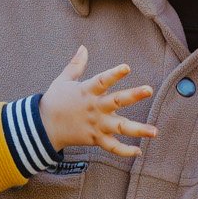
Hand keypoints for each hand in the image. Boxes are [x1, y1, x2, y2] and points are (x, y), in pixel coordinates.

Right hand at [39, 46, 157, 156]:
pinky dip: (124, 151)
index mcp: (86, 91)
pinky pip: (111, 147)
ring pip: (119, 128)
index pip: (102, 80)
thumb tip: (83, 47)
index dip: (114, 74)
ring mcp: (96, 125)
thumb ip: (76, 65)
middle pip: (116, 101)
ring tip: (154, 131)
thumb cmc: (55, 100)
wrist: (43, 126)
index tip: (127, 67)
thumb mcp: (64, 80)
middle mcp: (94, 108)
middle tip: (149, 89)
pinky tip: (139, 152)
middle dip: (133, 95)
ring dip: (138, 129)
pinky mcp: (95, 139)